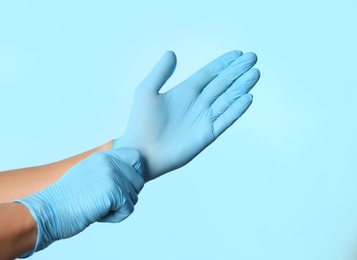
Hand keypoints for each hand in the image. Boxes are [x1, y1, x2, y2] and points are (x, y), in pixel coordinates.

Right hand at [14, 148, 143, 256]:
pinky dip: (115, 217)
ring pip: (134, 197)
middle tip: (104, 201)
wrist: (48, 210)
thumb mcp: (88, 175)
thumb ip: (108, 171)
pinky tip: (97, 214)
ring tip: (96, 206)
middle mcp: (110, 161)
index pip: (136, 157)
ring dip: (118, 208)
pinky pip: (128, 210)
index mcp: (104, 156)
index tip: (123, 186)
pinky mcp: (115, 190)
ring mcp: (113, 174)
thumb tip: (131, 177)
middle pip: (139, 181)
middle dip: (126, 196)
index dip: (135, 173)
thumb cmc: (66, 199)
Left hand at [114, 50, 259, 180]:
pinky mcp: (207, 134)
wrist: (141, 151)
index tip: (238, 54)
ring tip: (255, 74)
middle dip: (237, 71)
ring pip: (227, 99)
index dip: (223, 63)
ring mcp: (204, 118)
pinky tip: (247, 97)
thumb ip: (160, 72)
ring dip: (241, 86)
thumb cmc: (140, 123)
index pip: (209, 73)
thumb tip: (172, 53)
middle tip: (252, 58)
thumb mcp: (147, 91)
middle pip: (222, 83)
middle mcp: (197, 103)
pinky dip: (237, 109)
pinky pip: (225, 119)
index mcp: (185, 91)